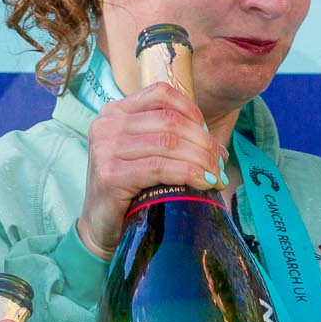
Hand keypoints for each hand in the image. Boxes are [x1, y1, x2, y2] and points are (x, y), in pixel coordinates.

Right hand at [75, 83, 227, 257]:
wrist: (101, 227)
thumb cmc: (130, 190)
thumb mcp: (148, 156)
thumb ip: (175, 142)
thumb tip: (218, 149)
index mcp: (116, 112)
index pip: (161, 94)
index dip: (193, 111)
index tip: (209, 137)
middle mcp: (107, 125)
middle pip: (170, 121)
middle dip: (203, 143)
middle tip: (219, 165)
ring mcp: (105, 149)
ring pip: (169, 143)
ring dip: (201, 160)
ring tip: (216, 177)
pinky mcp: (110, 175)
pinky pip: (160, 167)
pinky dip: (188, 174)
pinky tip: (203, 183)